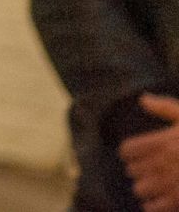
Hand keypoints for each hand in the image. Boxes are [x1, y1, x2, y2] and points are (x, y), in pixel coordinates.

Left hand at [121, 94, 178, 211]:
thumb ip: (164, 108)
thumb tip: (143, 99)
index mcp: (163, 142)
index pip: (127, 150)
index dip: (130, 153)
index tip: (138, 156)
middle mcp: (164, 163)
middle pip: (131, 171)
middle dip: (139, 171)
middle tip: (151, 171)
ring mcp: (171, 184)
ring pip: (139, 190)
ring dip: (146, 188)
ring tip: (156, 186)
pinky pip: (152, 208)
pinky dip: (153, 205)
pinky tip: (163, 200)